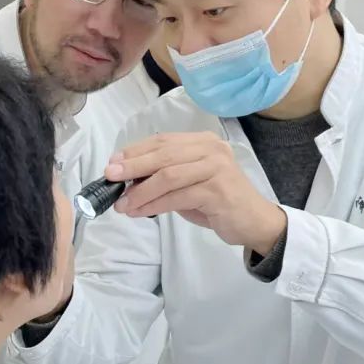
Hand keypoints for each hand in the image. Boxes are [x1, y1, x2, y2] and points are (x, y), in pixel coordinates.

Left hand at [106, 132, 286, 254]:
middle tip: (110, 178)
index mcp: (203, 142)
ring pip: (168, 176)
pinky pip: (177, 196)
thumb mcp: (188, 184)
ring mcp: (216, 168)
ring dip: (140, 191)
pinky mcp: (218, 190)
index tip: (113, 163)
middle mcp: (211, 149)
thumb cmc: (217, 203)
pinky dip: (154, 204)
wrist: (253, 222)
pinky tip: (139, 212)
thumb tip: (127, 179)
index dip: (135, 151)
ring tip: (122, 204)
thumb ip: (164, 177)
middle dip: (133, 166)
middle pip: (163, 155)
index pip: (163, 141)